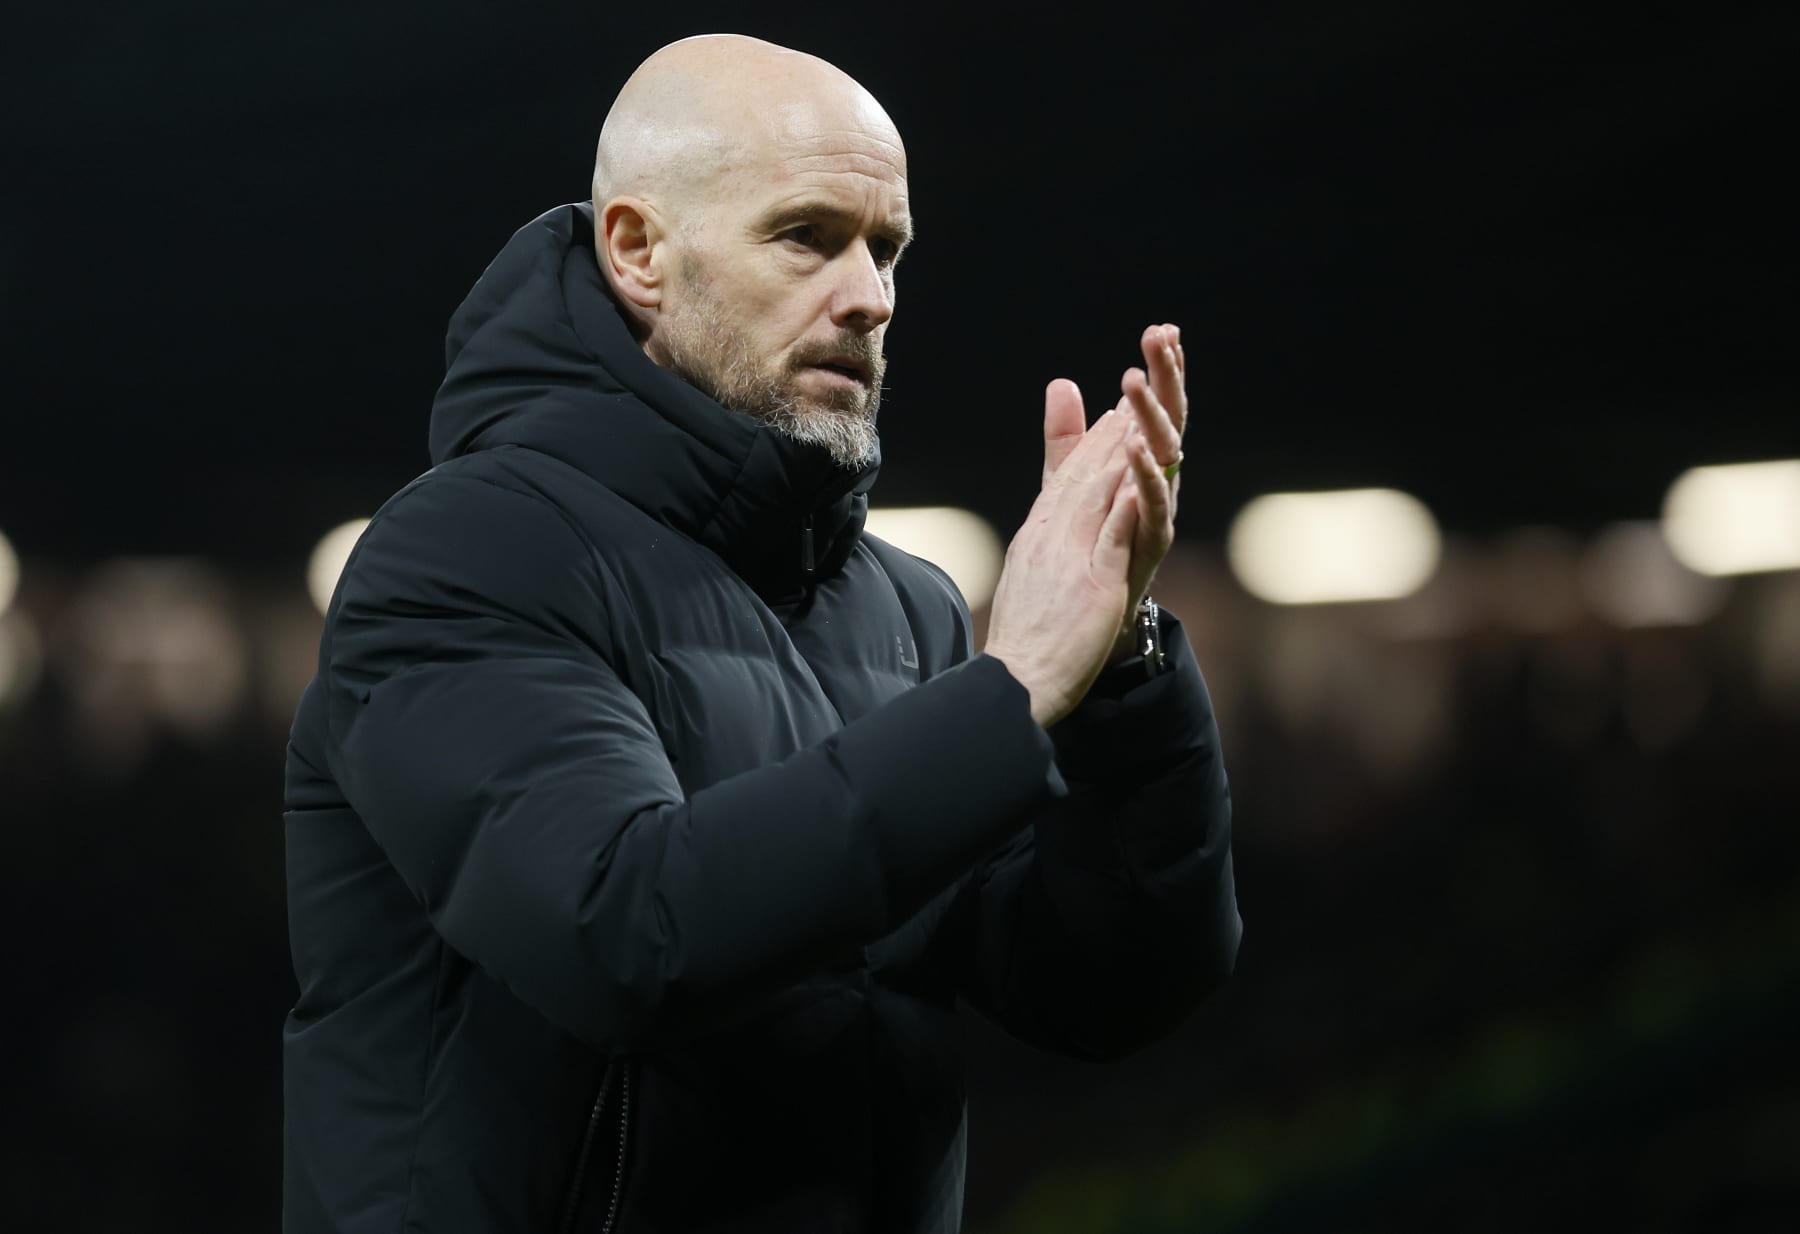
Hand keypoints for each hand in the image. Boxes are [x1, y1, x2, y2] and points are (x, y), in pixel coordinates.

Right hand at [984, 407, 1138, 726]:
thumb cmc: (1025, 639)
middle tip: (1132, 398)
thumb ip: (1045, 544)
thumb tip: (1045, 518)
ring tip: (1139, 421)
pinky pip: (1111, 540)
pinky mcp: (1092, 586)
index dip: (1090, 445)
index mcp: (1036, 539)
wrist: (1016, 681)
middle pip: (1081, 479)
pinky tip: (1138, 483)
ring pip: (1097, 499)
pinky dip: (1124, 509)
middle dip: (1108, 436)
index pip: (1065, 482)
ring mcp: (1070, 561)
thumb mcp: (1030, 579)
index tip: (1113, 416)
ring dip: (1118, 457)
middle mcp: (1049, 541)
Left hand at [1042, 324, 1188, 658]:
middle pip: (1167, 422)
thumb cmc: (1080, 556)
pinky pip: (1152, 508)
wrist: (1075, 629)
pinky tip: (1135, 449)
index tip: (1163, 328)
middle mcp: (1155, 487)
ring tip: (1133, 383)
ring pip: (1164, 458)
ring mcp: (1154, 517)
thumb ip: (1066, 439)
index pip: (1154, 408)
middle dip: (1165, 378)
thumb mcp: (1067, 486)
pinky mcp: (1146, 548)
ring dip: (1150, 418)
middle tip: (1159, 338)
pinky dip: (1144, 478)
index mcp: (1139, 467)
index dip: (1161, 370)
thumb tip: (1062, 384)